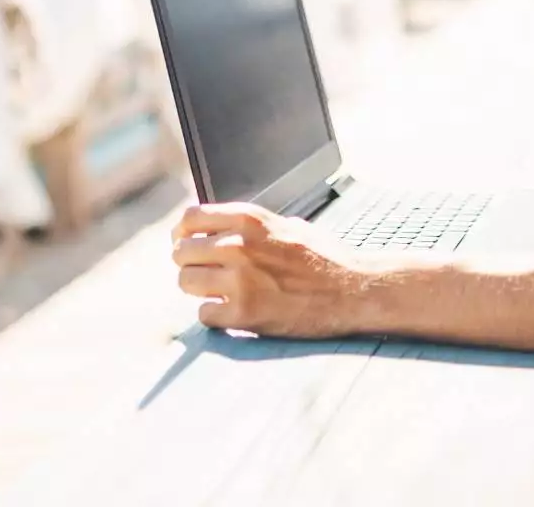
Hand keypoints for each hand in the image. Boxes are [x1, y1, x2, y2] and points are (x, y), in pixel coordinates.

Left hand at [171, 202, 369, 337]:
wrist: (352, 290)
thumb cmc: (324, 259)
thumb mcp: (287, 226)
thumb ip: (250, 226)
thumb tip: (217, 228)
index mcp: (249, 220)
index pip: (190, 218)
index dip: (183, 233)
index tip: (186, 243)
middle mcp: (239, 245)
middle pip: (181, 252)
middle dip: (191, 264)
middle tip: (206, 273)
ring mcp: (239, 279)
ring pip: (186, 282)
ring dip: (200, 290)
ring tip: (221, 292)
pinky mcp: (243, 313)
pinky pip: (204, 314)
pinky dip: (216, 315)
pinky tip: (234, 311)